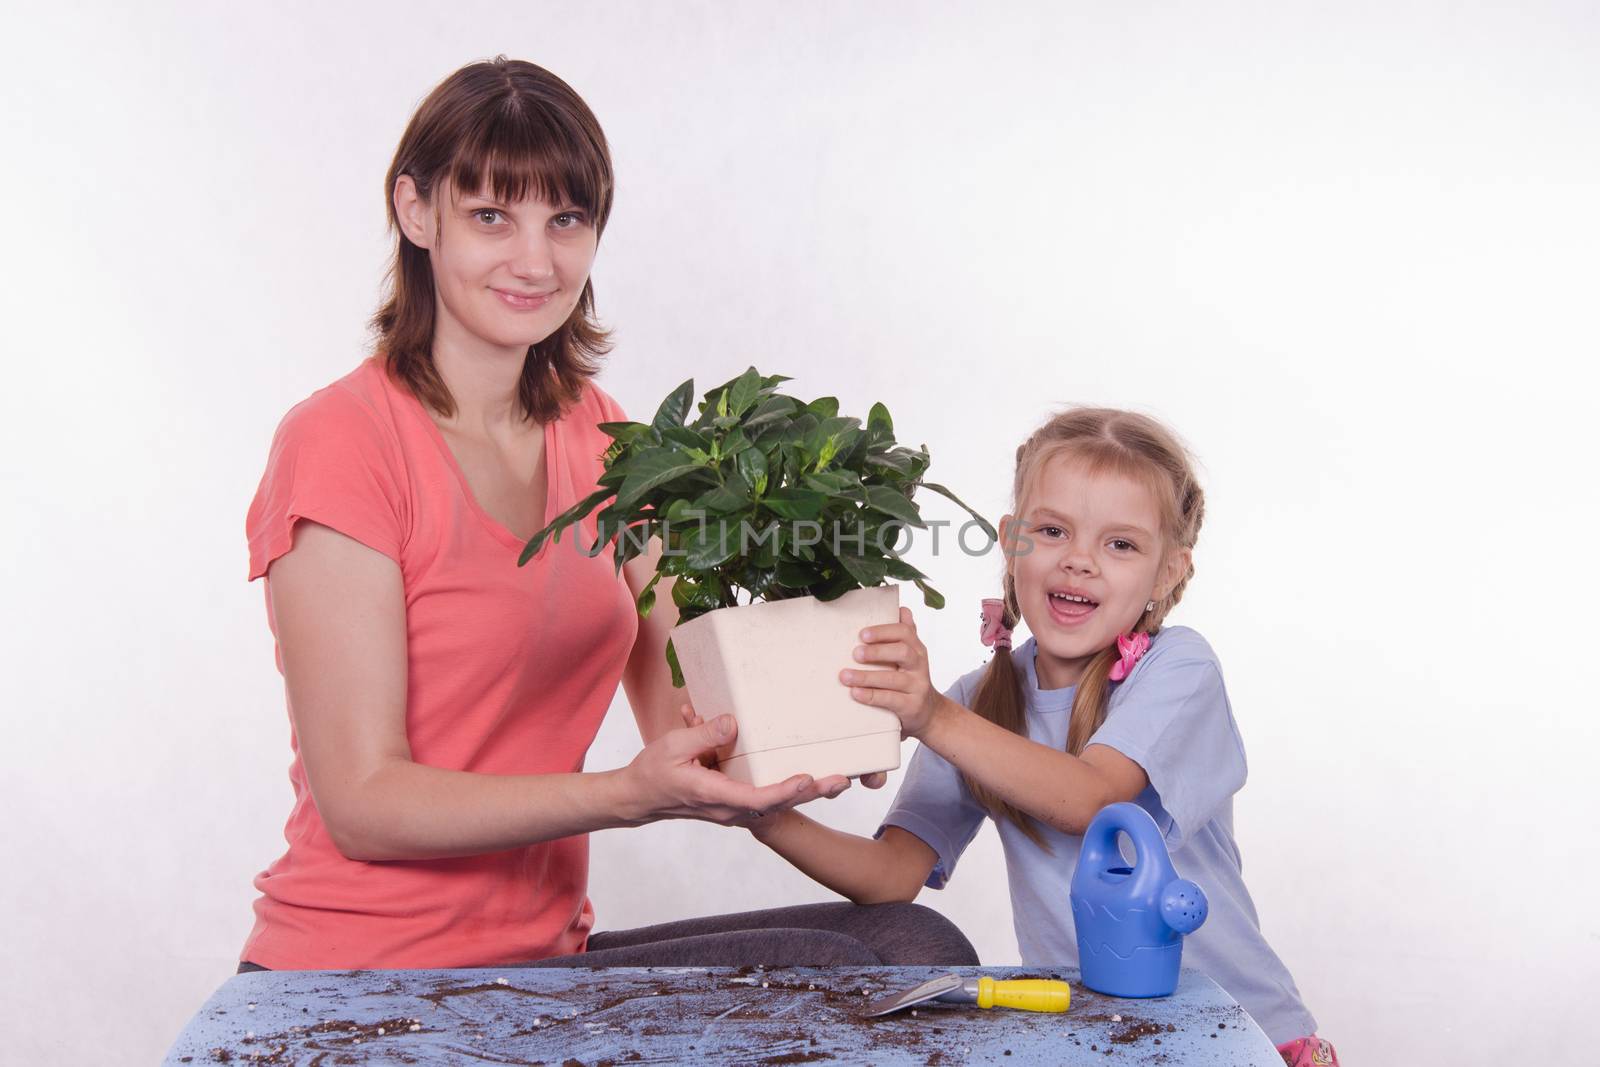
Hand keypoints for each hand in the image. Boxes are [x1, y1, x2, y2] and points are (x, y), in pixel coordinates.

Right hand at [619, 705, 850, 827]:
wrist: (639, 799)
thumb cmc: (653, 772)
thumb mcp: (673, 746)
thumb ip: (704, 734)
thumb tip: (732, 722)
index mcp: (714, 795)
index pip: (757, 798)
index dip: (784, 790)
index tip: (807, 779)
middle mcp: (729, 808)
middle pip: (778, 805)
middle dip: (812, 794)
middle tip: (843, 781)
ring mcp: (733, 808)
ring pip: (777, 804)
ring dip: (807, 794)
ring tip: (838, 780)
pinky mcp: (734, 802)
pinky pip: (766, 798)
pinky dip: (788, 790)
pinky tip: (809, 778)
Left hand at [839, 607, 945, 738]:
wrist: (929, 713)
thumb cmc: (911, 679)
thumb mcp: (913, 656)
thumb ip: (907, 634)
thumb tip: (901, 608)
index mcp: (917, 649)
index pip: (905, 633)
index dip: (884, 631)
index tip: (862, 634)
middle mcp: (920, 666)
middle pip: (903, 652)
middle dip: (877, 651)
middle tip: (855, 653)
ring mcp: (917, 687)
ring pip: (893, 679)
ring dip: (866, 677)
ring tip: (845, 676)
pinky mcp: (912, 706)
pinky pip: (891, 700)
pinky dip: (871, 696)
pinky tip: (855, 693)